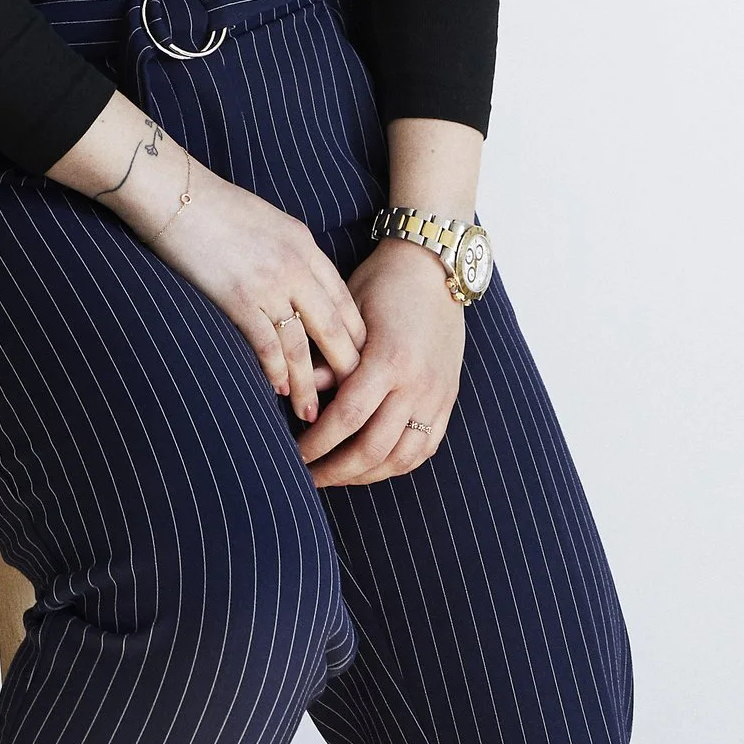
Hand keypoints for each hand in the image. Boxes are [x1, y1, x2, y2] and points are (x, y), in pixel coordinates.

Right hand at [53, 99, 364, 427]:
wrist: (175, 194)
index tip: (355, 365)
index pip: (344, 301)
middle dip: (342, 369)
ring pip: (301, 346)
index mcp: (305, 244)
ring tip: (310, 412)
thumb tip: (303, 291)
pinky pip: (266, 344)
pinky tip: (276, 389)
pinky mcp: (238, 297)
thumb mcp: (270, 221)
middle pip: (333, 328)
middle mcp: (294, 265)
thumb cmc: (217, 206)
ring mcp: (268, 282)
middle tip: (346, 401)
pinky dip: (274, 371)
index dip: (354, 338)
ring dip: (306, 384)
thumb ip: (292, 254)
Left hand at [297, 236, 465, 484]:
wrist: (434, 267)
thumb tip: (302, 397)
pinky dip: (398, 465)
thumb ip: (328, 357)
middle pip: (374, 448)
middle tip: (308, 476)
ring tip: (337, 475)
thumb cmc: (384, 282)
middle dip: (337, 469)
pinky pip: (425, 448)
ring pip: (402, 458)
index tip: (295, 453)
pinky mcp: (448, 400)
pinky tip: (373, 466)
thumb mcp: (348, 310)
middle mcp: (417, 385)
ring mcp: (437, 396)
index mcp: (390, 360)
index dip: (319, 442)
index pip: (348, 417)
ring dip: (367, 475)